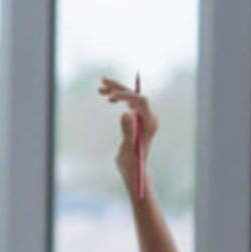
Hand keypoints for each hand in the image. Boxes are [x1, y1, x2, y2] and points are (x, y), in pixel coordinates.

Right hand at [99, 77, 155, 199]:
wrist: (134, 170)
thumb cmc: (131, 162)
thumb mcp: (128, 148)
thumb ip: (128, 130)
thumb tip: (126, 113)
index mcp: (150, 123)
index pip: (141, 101)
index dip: (126, 95)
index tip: (109, 97)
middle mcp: (149, 118)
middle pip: (136, 96)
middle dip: (119, 88)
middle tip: (103, 81)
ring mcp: (143, 118)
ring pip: (131, 98)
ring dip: (117, 91)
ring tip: (100, 88)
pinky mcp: (137, 120)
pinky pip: (129, 103)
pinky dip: (118, 98)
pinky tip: (108, 99)